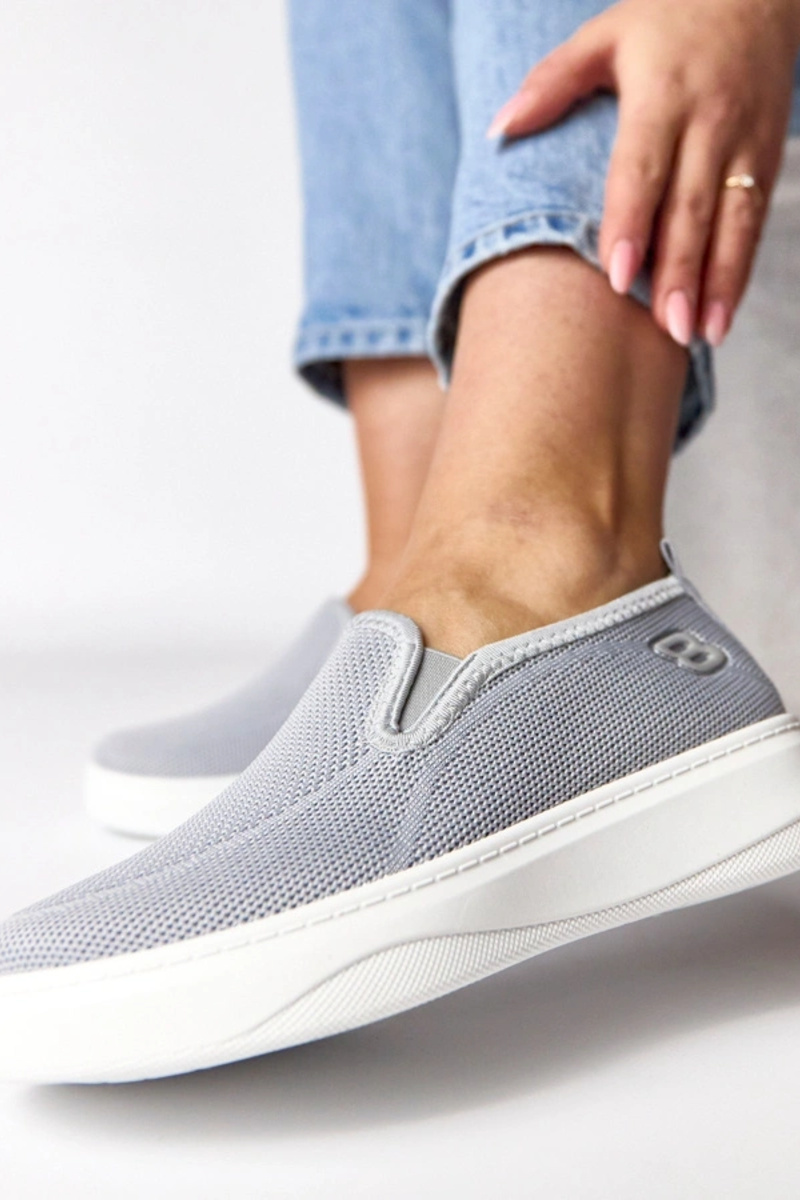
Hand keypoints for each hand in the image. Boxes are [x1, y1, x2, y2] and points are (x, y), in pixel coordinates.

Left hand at [488, 0, 799, 346]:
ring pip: (731, 221)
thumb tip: (500, 128)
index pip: (642, 167)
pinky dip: (738, 272)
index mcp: (662, 93)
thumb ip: (553, 82)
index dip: (631, 224)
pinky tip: (719, 318)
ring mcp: (744, 140)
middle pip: (691, 206)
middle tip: (663, 328)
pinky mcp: (767, 156)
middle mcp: (709, 119)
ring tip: (698, 336)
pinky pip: (754, 222)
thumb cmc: (667, 16)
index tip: (617, 278)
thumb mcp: (606, 33)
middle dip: (678, 271)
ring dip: (715, 283)